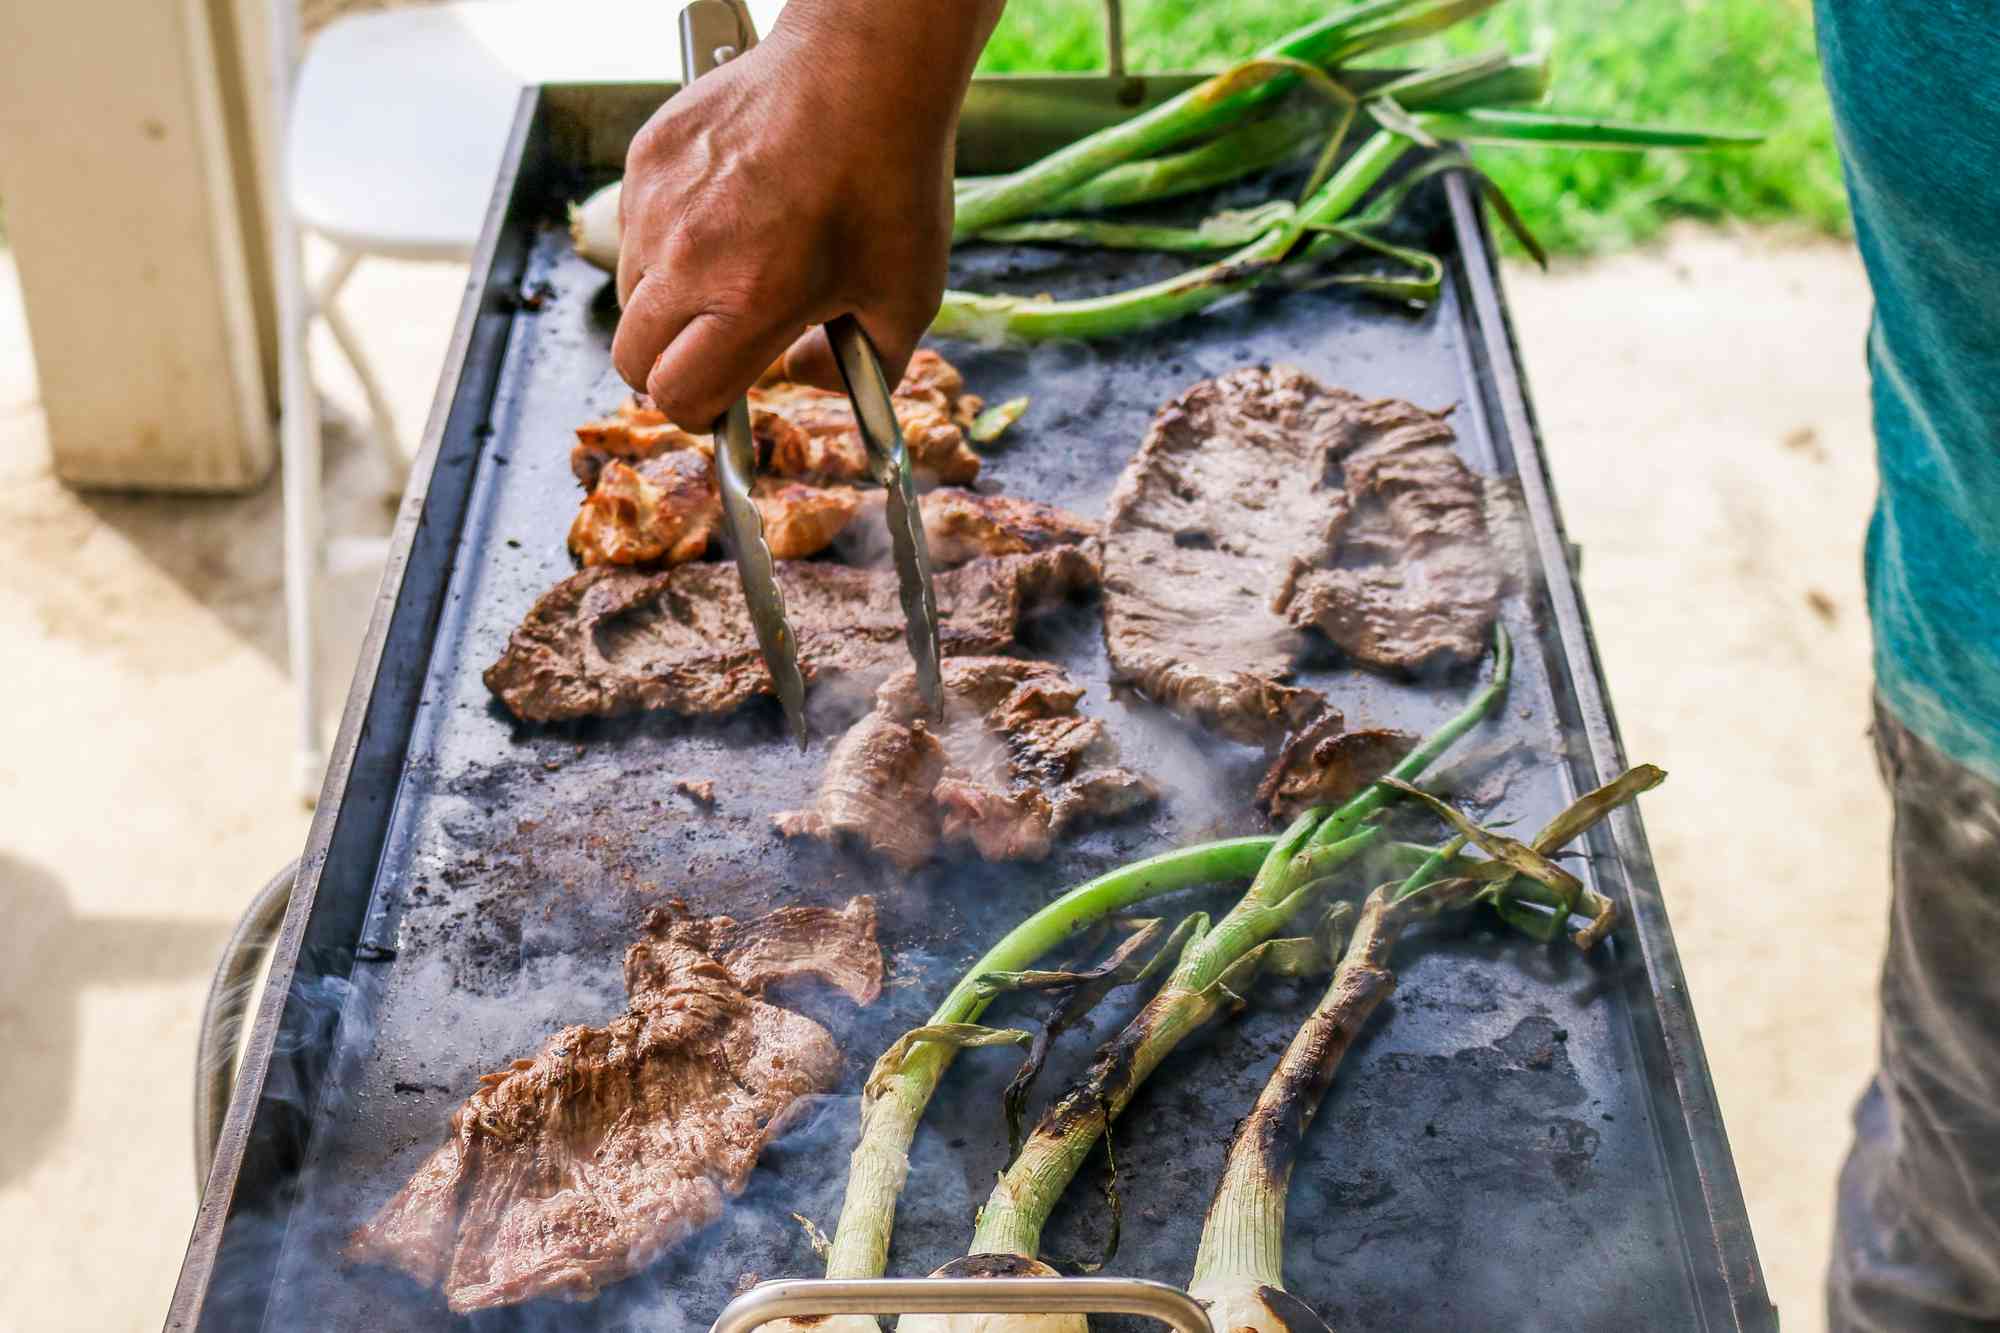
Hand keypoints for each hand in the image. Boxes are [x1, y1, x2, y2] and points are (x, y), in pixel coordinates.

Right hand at [612, 0, 1002, 429]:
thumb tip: (803, 379)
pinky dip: (668, 240)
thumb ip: (859, 368)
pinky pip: (636, 227)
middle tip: (715, 354)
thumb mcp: (906, 298)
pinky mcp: (647, 156)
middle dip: (670, 371)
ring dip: (668, 305)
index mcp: (748, 300)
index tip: (721, 405)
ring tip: (730, 273)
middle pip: (633, 359)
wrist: (864, 71)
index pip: (677, 394)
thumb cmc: (890, 180)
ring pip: (631, 293)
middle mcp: (688, 256)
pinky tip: (725, 215)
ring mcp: (658, 203)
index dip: (700, 413)